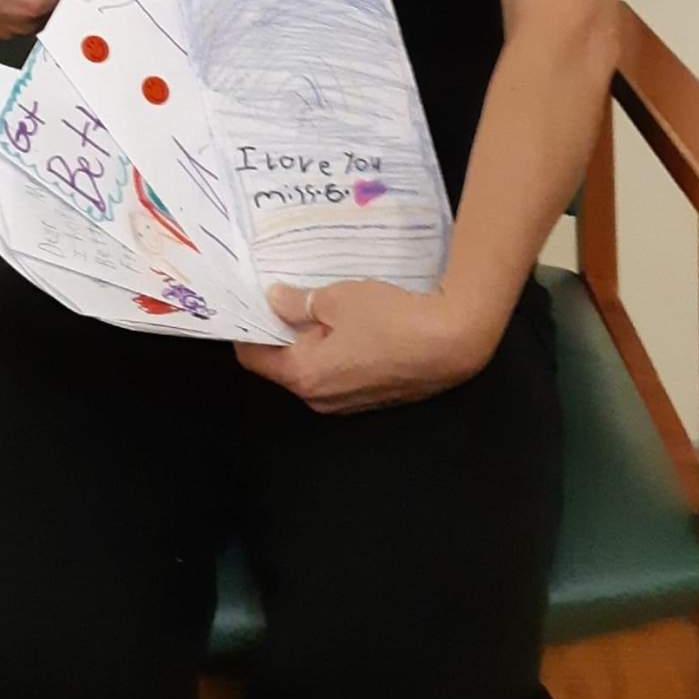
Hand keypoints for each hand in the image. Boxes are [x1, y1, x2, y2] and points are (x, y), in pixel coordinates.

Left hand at [233, 279, 501, 414]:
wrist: (452, 343)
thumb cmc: (389, 319)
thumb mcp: (337, 299)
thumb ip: (299, 302)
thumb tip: (274, 300)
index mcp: (303, 375)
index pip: (253, 357)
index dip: (246, 328)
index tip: (247, 302)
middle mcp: (321, 399)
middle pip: (284, 365)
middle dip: (280, 333)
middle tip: (283, 295)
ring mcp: (349, 403)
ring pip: (314, 369)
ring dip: (310, 342)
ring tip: (317, 305)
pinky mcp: (374, 397)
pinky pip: (341, 373)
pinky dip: (336, 351)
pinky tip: (350, 323)